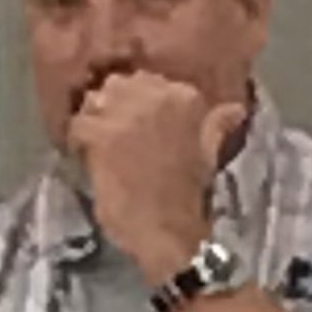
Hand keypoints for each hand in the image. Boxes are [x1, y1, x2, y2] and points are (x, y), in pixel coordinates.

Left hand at [68, 68, 236, 287]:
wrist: (169, 232)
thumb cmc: (188, 196)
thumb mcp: (209, 152)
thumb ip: (216, 124)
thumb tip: (235, 109)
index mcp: (185, 96)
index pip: (144, 80)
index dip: (132, 102)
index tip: (130, 123)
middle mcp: (156, 95)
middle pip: (115, 85)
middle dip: (109, 106)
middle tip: (109, 134)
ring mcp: (126, 113)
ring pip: (93, 101)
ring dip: (91, 122)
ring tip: (96, 146)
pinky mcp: (101, 134)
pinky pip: (77, 124)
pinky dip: (76, 141)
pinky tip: (84, 157)